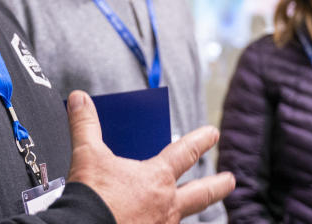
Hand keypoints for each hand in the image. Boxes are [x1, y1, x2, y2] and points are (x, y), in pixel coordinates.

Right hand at [66, 90, 234, 223]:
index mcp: (156, 178)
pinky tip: (153, 221)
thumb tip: (79, 99)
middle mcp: (166, 205)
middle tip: (231, 180)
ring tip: (189, 207)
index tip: (214, 132)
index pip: (185, 152)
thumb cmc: (91, 198)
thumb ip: (85, 125)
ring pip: (181, 217)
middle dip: (218, 186)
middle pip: (201, 194)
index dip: (201, 140)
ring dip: (187, 210)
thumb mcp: (87, 155)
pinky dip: (160, 223)